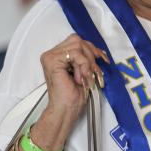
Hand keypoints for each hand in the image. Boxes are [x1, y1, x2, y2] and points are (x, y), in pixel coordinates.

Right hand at [32, 34, 108, 150]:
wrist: (66, 110)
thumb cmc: (73, 96)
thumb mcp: (84, 71)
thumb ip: (86, 58)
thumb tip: (98, 50)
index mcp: (57, 56)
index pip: (76, 41)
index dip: (91, 48)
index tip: (100, 59)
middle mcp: (51, 54)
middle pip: (77, 40)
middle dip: (90, 55)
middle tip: (92, 72)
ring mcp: (50, 57)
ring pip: (78, 45)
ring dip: (87, 62)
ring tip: (85, 77)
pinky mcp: (52, 61)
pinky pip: (75, 53)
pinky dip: (83, 65)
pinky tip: (81, 77)